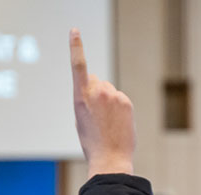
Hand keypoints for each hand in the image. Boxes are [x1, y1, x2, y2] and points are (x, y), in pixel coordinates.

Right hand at [70, 29, 134, 177]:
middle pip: (96, 81)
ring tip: (106, 123)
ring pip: (108, 91)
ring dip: (107, 102)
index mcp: (80, 98)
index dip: (76, 47)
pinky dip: (117, 108)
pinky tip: (115, 123)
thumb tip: (101, 88)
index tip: (74, 31)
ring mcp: (114, 95)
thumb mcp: (80, 119)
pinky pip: (119, 98)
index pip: (78, 66)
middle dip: (95, 92)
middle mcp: (97, 92)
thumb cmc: (91, 142)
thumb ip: (87, 99)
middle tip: (95, 115)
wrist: (110, 157)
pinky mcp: (126, 101)